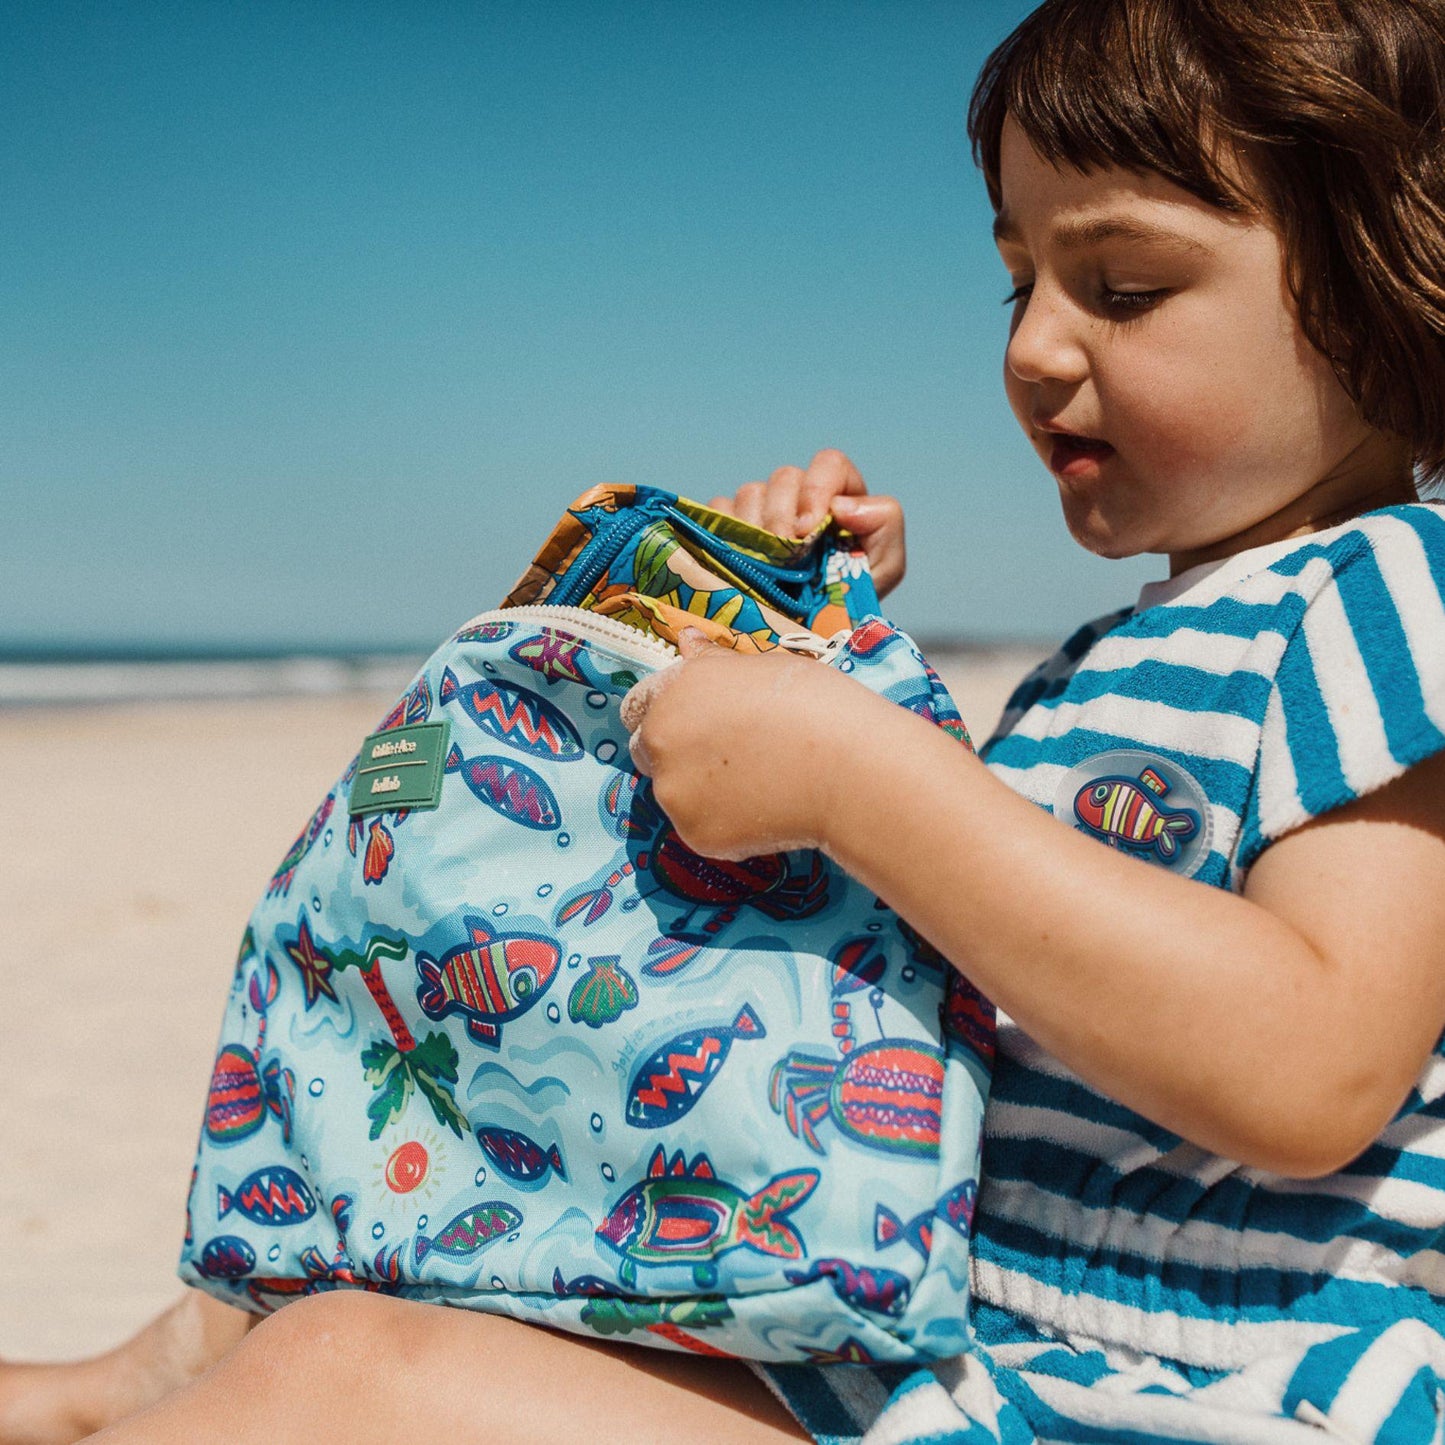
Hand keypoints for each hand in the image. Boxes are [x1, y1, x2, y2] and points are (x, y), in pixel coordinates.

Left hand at [621, 629, 883, 860]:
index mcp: (674, 690)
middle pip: (649, 751)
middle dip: (677, 752)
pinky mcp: (695, 834)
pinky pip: (700, 828)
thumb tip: (687, 640)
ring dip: (701, 789)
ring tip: (758, 783)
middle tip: (729, 756)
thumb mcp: (761, 665)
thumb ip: (713, 662)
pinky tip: (765, 809)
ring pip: (675, 793)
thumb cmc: (815, 704)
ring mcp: (673, 792)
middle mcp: (660, 740)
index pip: (639, 706)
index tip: (698, 722)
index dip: (669, 713)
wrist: (847, 768)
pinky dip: (724, 823)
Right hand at [708, 448, 905, 597]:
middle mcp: (800, 495)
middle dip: (782, 516)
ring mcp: (764, 508)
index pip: (828, 464)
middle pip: (784, 477)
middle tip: (785, 558)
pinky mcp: (731, 525)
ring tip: (766, 568)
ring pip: (750, 494)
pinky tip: (741, 564)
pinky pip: (719, 513)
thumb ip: (884, 525)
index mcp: (840, 494)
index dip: (816, 489)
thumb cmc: (854, 596)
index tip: (808, 529)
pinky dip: (727, 536)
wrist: (816, 631)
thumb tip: (843, 505)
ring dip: (756, 530)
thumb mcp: (885, 566)